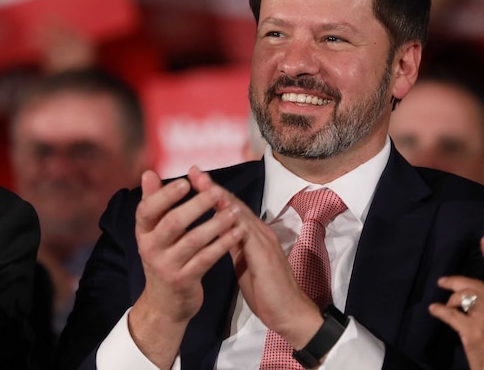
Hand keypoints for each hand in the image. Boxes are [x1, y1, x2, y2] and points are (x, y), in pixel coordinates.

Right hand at [129, 169, 241, 367]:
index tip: (186, 181)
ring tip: (234, 211)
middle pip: (173, 222)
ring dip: (216, 223)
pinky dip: (222, 244)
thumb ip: (154, 203)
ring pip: (193, 240)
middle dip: (197, 205)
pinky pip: (206, 259)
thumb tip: (148, 172)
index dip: (165, 195)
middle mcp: (150, 248)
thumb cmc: (164, 258)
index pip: (146, 210)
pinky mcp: (184, 280)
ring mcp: (167, 266)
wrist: (165, 305)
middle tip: (217, 192)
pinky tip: (236, 233)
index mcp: (143, 232)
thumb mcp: (155, 233)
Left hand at [188, 168, 322, 348]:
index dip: (213, 194)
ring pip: (239, 214)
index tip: (195, 180)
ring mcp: (264, 242)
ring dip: (220, 198)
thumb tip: (219, 233)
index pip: (232, 209)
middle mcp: (261, 233)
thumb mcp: (245, 264)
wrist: (288, 312)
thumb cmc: (267, 292)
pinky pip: (246, 234)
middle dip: (213, 188)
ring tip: (203, 183)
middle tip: (194, 171)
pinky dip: (233, 220)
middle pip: (234, 205)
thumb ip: (234, 246)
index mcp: (254, 236)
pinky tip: (221, 211)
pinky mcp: (264, 255)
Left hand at [429, 235, 483, 369]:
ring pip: (463, 296)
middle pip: (474, 284)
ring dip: (450, 300)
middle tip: (443, 282)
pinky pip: (452, 315)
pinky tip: (435, 311)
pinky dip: (440, 311)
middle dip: (456, 281)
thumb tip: (480, 294)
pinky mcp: (473, 333)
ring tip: (445, 306)